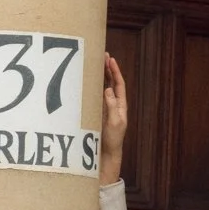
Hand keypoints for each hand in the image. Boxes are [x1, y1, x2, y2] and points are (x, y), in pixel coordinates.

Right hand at [100, 52, 127, 184]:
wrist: (106, 153)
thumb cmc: (112, 140)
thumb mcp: (114, 122)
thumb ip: (112, 106)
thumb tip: (108, 89)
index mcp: (120, 105)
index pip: (118, 84)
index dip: (115, 71)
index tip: (110, 59)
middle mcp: (114, 104)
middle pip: (111, 82)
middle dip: (107, 69)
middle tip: (102, 55)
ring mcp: (105, 108)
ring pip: (103, 87)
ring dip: (100, 75)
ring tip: (95, 63)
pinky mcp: (97, 112)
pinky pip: (96, 96)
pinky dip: (93, 86)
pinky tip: (88, 79)